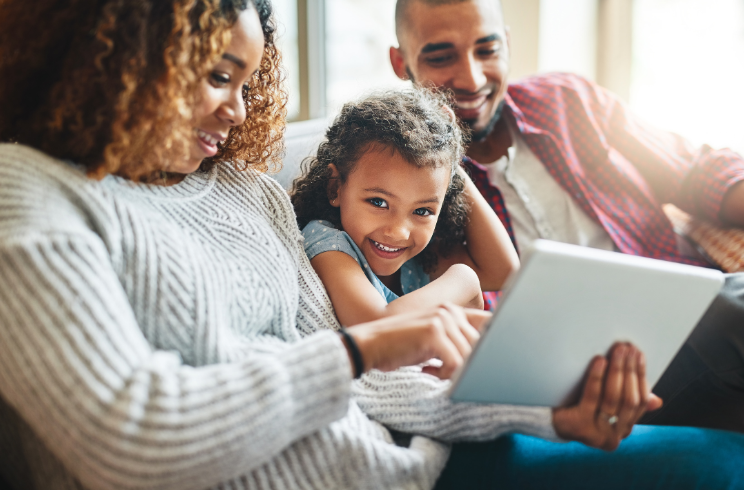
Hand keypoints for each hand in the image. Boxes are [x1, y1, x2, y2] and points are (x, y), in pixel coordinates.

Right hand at [345, 303, 490, 378]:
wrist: (370, 344)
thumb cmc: (401, 346)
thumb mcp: (434, 339)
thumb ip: (457, 341)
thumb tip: (488, 355)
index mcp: (453, 310)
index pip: (490, 323)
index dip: (495, 343)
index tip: (492, 361)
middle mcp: (450, 310)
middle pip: (481, 346)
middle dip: (468, 364)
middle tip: (445, 371)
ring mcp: (442, 319)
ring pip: (469, 356)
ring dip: (453, 371)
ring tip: (432, 370)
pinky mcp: (434, 332)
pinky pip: (456, 363)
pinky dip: (444, 374)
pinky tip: (426, 370)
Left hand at [551, 343, 662, 450]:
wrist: (544, 416)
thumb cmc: (576, 404)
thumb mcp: (604, 402)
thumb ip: (626, 400)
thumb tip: (656, 400)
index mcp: (623, 430)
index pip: (640, 402)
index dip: (641, 376)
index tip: (639, 354)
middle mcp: (614, 437)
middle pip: (629, 399)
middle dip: (630, 370)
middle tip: (628, 347)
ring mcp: (597, 434)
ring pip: (613, 398)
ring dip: (617, 370)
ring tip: (617, 350)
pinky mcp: (580, 427)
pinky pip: (592, 398)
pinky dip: (597, 377)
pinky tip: (599, 360)